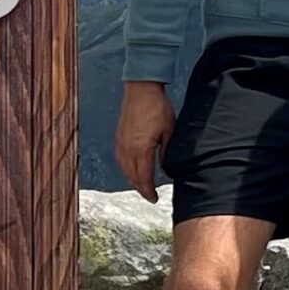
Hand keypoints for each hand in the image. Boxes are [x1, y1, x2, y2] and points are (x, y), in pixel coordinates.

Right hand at [116, 83, 174, 200]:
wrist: (141, 91)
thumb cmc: (158, 109)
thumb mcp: (169, 131)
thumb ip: (167, 152)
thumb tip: (166, 168)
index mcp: (141, 149)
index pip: (144, 177)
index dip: (149, 190)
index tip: (154, 199)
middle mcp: (128, 149)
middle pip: (133, 176)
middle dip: (141, 188)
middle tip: (150, 197)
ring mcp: (121, 144)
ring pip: (125, 170)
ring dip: (133, 180)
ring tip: (143, 187)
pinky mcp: (119, 138)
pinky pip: (121, 161)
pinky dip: (127, 170)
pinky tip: (133, 171)